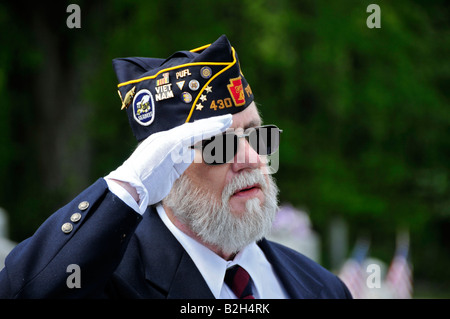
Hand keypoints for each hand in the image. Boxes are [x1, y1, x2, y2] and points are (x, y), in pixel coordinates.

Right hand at [106, 114, 231, 208]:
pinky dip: (205, 129)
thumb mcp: (167, 173)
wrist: (129, 189)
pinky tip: (218, 126)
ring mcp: (165, 139)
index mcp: (164, 144)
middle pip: (193, 129)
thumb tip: (190, 157)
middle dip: (211, 124)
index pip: (189, 135)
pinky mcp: (166, 143)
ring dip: (211, 124)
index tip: (221, 129)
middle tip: (228, 119)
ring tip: (227, 120)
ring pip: (193, 129)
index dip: (205, 131)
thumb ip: (178, 163)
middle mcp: (165, 138)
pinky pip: (189, 134)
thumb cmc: (146, 185)